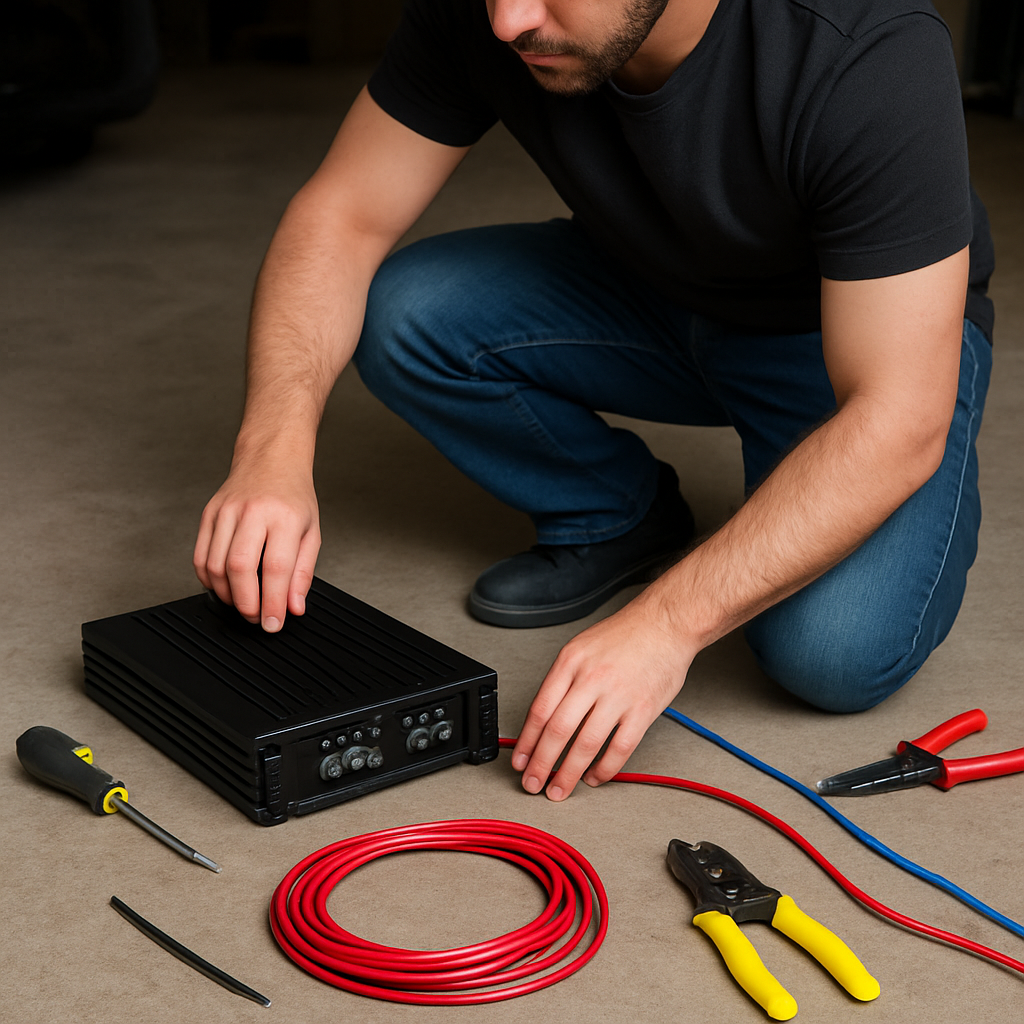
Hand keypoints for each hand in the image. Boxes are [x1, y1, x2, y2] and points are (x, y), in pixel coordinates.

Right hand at [193, 455, 319, 630]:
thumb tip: (293, 607)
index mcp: (285, 517)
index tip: (273, 624)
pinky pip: (200, 556)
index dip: (273, 602)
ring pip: (215, 565)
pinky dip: (209, 579)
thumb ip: (303, 572)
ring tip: (243, 603)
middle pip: (240, 567)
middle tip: (256, 617)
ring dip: (227, 594)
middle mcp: (253, 512)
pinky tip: (224, 586)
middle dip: (246, 602)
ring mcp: (226, 511)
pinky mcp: (208, 514)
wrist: (271, 458)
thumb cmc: (293, 497)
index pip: (276, 568)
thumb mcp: (312, 532)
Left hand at [510, 589, 694, 800]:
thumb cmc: (623, 635)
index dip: (526, 741)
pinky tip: (595, 777)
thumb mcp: (580, 647)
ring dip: (568, 773)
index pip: (540, 709)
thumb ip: (562, 681)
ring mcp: (618, 696)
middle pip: (558, 730)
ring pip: (586, 744)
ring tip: (559, 789)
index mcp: (570, 662)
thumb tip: (544, 720)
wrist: (665, 624)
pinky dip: (605, 769)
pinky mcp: (643, 710)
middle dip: (541, 764)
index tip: (520, 760)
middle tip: (533, 783)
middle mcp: (591, 679)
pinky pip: (620, 748)